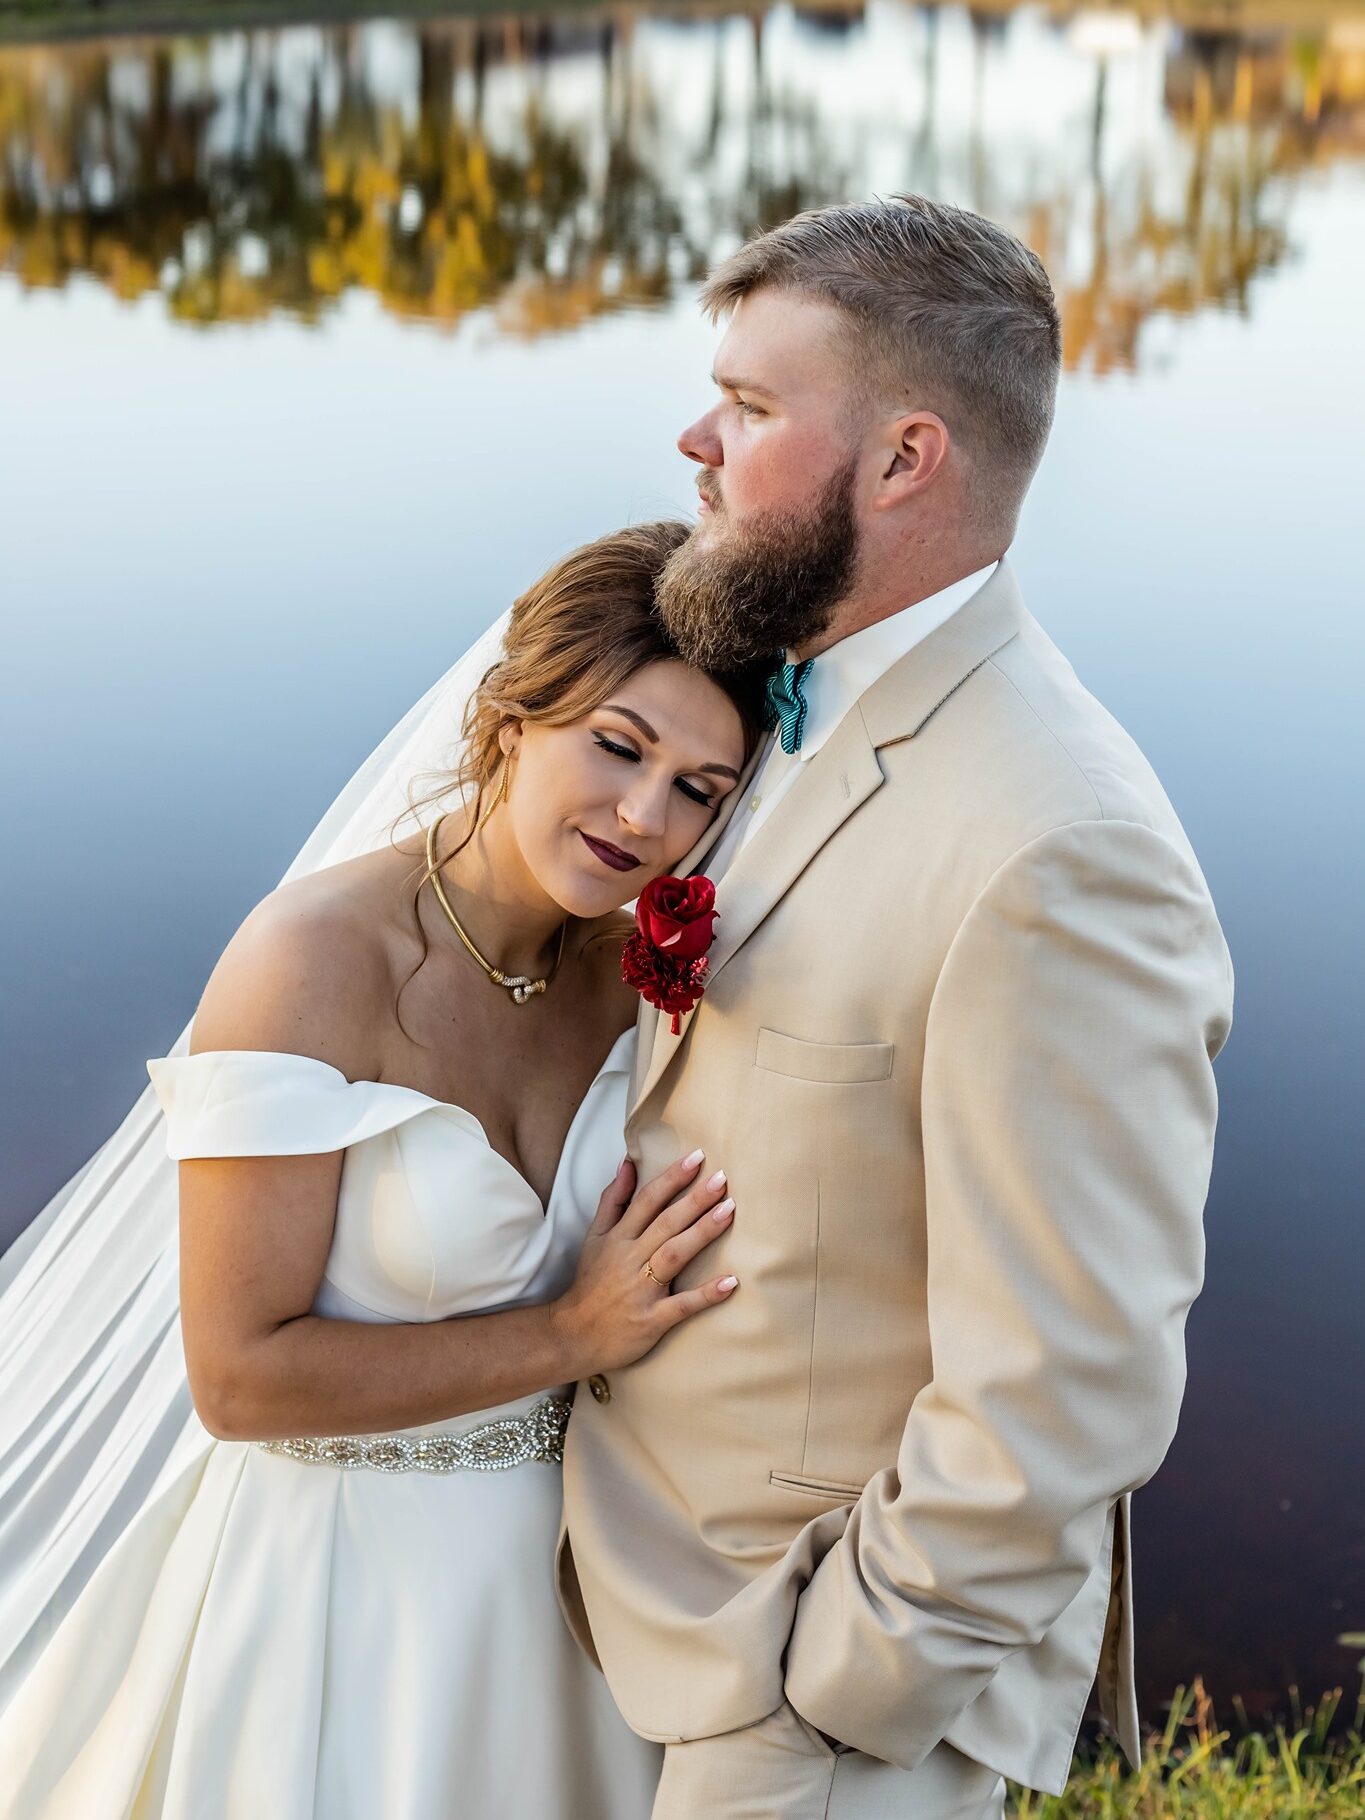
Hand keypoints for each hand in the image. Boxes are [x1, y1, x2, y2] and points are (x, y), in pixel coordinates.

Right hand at [551, 1151, 737, 1374]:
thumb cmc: (590, 1282)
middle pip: (665, 1223)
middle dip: (694, 1200)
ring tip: (729, 1211)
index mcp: (618, 1238)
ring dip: (702, 1233)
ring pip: (674, 1255)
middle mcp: (630, 1259)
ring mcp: (642, 1290)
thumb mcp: (594, 1237)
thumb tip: (628, 1163)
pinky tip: (731, 1282)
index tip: (697, 1158)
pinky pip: (682, 1305)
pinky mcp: (652, 1320)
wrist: (573, 1335)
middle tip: (722, 1179)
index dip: (672, 1178)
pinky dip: (706, 1294)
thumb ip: (612, 1200)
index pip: (647, 1201)